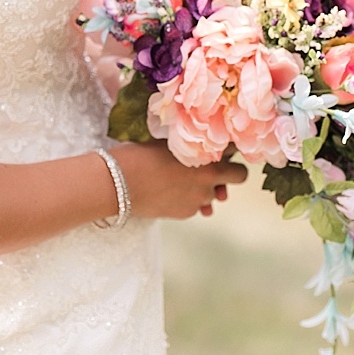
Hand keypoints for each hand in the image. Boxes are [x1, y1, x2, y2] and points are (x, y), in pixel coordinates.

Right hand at [111, 142, 243, 220]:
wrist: (116, 184)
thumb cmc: (138, 155)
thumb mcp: (167, 141)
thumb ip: (191, 142)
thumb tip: (203, 141)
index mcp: (208, 160)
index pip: (237, 151)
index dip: (229, 147)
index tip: (219, 145)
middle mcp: (210, 181)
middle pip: (237, 177)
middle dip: (228, 172)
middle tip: (211, 167)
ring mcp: (199, 200)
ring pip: (215, 192)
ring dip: (205, 186)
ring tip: (181, 180)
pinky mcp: (185, 213)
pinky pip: (196, 205)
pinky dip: (188, 199)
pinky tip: (169, 191)